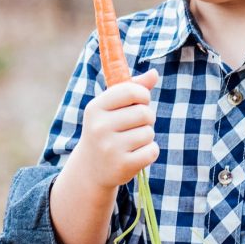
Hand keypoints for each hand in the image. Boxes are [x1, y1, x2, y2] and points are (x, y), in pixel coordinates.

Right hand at [74, 68, 159, 189]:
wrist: (90, 170)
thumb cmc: (106, 131)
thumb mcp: (111, 108)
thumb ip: (133, 88)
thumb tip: (154, 73)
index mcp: (95, 108)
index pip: (131, 91)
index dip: (143, 95)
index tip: (140, 102)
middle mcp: (99, 127)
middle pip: (144, 113)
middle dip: (147, 118)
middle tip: (136, 126)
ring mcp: (110, 148)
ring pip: (149, 133)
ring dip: (147, 137)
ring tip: (132, 142)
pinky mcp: (122, 166)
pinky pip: (152, 151)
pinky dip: (150, 152)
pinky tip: (136, 155)